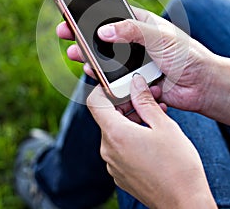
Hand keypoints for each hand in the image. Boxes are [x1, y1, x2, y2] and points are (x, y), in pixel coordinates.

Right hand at [57, 7, 229, 123]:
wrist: (201, 84)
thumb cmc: (186, 54)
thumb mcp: (159, 35)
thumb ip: (132, 31)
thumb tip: (103, 31)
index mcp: (140, 24)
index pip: (111, 13)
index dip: (92, 12)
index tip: (73, 10)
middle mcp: (134, 41)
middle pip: (102, 37)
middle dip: (83, 35)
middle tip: (65, 32)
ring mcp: (132, 61)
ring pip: (104, 57)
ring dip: (89, 56)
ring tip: (76, 53)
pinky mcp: (133, 80)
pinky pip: (112, 77)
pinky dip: (101, 75)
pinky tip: (91, 71)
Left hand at [88, 74, 216, 208]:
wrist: (185, 203)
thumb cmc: (178, 166)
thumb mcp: (164, 126)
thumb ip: (145, 101)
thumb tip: (135, 83)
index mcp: (116, 134)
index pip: (95, 102)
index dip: (106, 90)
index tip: (122, 87)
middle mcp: (108, 150)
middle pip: (107, 116)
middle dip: (125, 104)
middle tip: (147, 100)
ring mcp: (113, 164)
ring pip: (115, 131)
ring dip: (131, 120)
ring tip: (155, 117)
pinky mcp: (120, 173)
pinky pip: (120, 147)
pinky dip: (131, 136)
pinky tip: (152, 136)